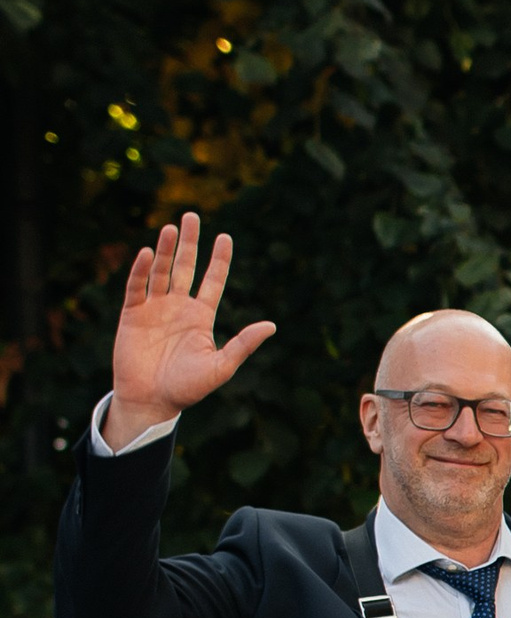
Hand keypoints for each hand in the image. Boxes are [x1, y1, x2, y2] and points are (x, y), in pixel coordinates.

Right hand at [105, 215, 275, 443]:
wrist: (151, 402)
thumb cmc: (187, 388)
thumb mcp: (221, 366)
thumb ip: (243, 344)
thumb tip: (272, 325)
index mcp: (201, 316)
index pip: (212, 280)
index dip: (219, 259)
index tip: (225, 237)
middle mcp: (178, 307)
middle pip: (185, 267)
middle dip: (189, 243)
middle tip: (192, 215)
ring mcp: (154, 308)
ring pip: (161, 271)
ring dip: (166, 250)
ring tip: (171, 227)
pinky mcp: (132, 314)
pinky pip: (136, 287)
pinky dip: (141, 271)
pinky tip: (147, 253)